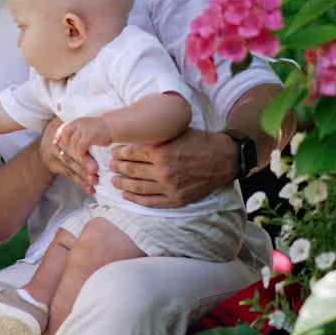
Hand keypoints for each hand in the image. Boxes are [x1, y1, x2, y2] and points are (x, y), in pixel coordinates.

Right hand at [38, 117, 97, 193]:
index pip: (70, 142)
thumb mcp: (64, 121)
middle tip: (95, 172)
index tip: (92, 159)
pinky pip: (68, 174)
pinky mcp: (54, 166)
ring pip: (69, 166)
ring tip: (94, 182)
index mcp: (58, 131)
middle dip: (83, 164)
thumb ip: (72, 121)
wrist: (44, 143)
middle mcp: (53, 144)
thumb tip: (88, 114)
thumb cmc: (63, 131)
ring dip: (82, 175)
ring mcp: (52, 156)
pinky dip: (80, 182)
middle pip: (69, 155)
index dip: (81, 151)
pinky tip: (89, 189)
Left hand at [54, 116, 111, 154]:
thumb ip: (76, 132)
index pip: (63, 128)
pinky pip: (81, 146)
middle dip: (67, 144)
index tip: (55, 143)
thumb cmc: (98, 129)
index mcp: (76, 122)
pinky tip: (84, 154)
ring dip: (76, 151)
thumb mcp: (85, 127)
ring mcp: (83, 129)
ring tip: (80, 154)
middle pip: (66, 135)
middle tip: (72, 150)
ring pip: (73, 143)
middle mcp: (78, 124)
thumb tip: (66, 141)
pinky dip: (81, 152)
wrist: (111, 126)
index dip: (58, 136)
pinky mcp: (89, 135)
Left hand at [111, 128, 233, 207]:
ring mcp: (170, 187)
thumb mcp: (176, 132)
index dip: (119, 153)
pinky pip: (150, 202)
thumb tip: (134, 136)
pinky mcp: (177, 199)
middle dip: (117, 168)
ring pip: (137, 187)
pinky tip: (126, 195)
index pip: (131, 153)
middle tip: (111, 166)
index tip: (114, 153)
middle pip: (131, 170)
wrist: (224, 158)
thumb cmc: (199, 142)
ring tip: (114, 181)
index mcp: (161, 151)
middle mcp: (163, 170)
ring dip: (122, 184)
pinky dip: (135, 199)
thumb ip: (155, 136)